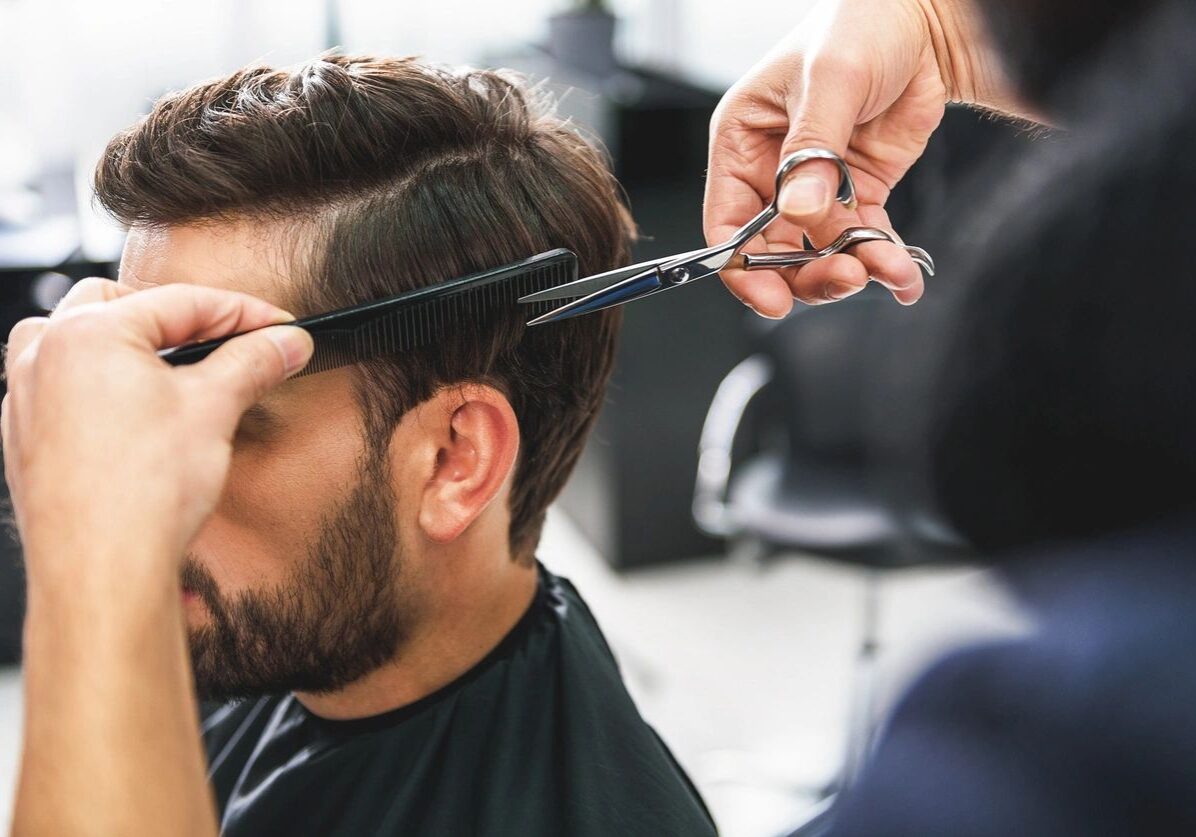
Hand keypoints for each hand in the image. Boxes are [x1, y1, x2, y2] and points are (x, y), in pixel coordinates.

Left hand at [2, 278, 312, 592]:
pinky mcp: (24, 437)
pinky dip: (98, 384)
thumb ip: (253, 363)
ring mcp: (25, 397)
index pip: (182, 301)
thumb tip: (286, 343)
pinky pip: (59, 385)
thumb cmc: (143, 493)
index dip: (243, 312)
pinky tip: (135, 413)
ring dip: (124, 342)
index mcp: (88, 333)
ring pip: (74, 339)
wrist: (102, 571)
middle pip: (118, 303)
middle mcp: (44, 355)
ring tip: (168, 368)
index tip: (278, 328)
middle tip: (224, 343)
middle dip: (177, 318)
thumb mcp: (215, 410)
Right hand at [705, 0, 1010, 316]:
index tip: (773, 298)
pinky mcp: (857, 191)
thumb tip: (799, 210)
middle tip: (847, 277)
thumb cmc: (861, 24)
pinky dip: (883, 262)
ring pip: (821, 253)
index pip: (727, 223)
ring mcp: (816, 187)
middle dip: (808, 274)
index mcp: (742, 142)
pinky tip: (903, 276)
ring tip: (888, 269)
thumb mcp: (830, 79)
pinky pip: (863, 240)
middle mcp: (771, 171)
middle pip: (773, 251)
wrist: (926, 20)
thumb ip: (813, 149)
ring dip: (855, 269)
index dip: (743, 269)